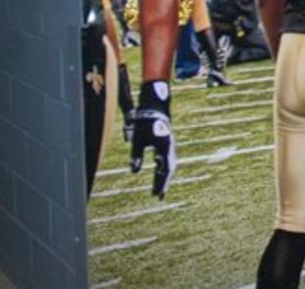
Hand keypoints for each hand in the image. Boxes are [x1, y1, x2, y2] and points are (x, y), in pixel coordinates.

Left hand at [129, 81, 176, 198]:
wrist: (154, 107)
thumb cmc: (144, 123)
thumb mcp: (137, 140)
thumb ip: (136, 156)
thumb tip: (134, 171)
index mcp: (164, 148)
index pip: (164, 170)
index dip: (160, 184)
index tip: (156, 195)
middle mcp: (170, 148)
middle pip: (169, 170)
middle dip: (163, 183)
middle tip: (158, 196)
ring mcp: (170, 146)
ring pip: (169, 165)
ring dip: (164, 177)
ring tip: (159, 188)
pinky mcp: (167, 144)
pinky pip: (167, 160)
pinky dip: (163, 169)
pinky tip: (159, 174)